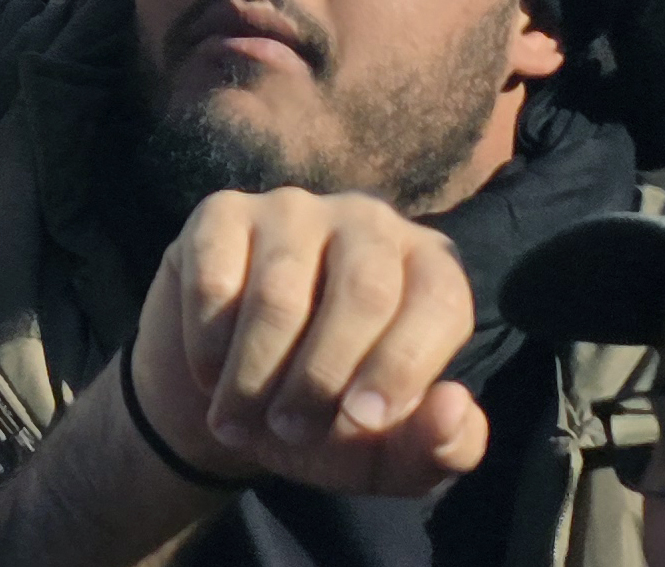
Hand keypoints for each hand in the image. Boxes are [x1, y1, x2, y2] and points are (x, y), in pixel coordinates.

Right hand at [126, 188, 486, 496]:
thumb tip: (455, 405)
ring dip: (254, 376)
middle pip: (363, 292)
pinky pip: (216, 282)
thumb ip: (440, 446)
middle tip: (290, 430)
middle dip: (322, 379)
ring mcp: (293, 210)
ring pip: (279, 295)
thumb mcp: (389, 455)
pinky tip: (211, 372)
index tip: (362, 420)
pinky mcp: (222, 213)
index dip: (404, 366)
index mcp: (430, 270)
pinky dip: (208, 346)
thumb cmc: (326, 421)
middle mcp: (369, 222)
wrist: (225, 397)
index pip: (440, 302)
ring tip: (239, 420)